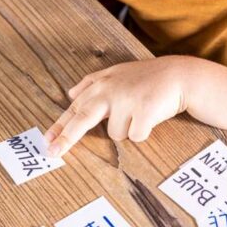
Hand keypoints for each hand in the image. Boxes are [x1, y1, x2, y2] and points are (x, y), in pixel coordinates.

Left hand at [44, 56, 199, 157]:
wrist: (179, 75)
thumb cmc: (147, 78)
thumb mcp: (118, 73)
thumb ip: (92, 83)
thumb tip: (70, 94)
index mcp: (101, 84)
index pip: (75, 107)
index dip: (60, 125)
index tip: (46, 141)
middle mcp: (110, 90)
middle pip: (82, 118)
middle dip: (67, 137)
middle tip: (52, 152)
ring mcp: (126, 100)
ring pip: (116, 134)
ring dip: (128, 129)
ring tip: (140, 112)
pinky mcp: (143, 110)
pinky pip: (135, 136)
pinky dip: (143, 132)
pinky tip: (151, 116)